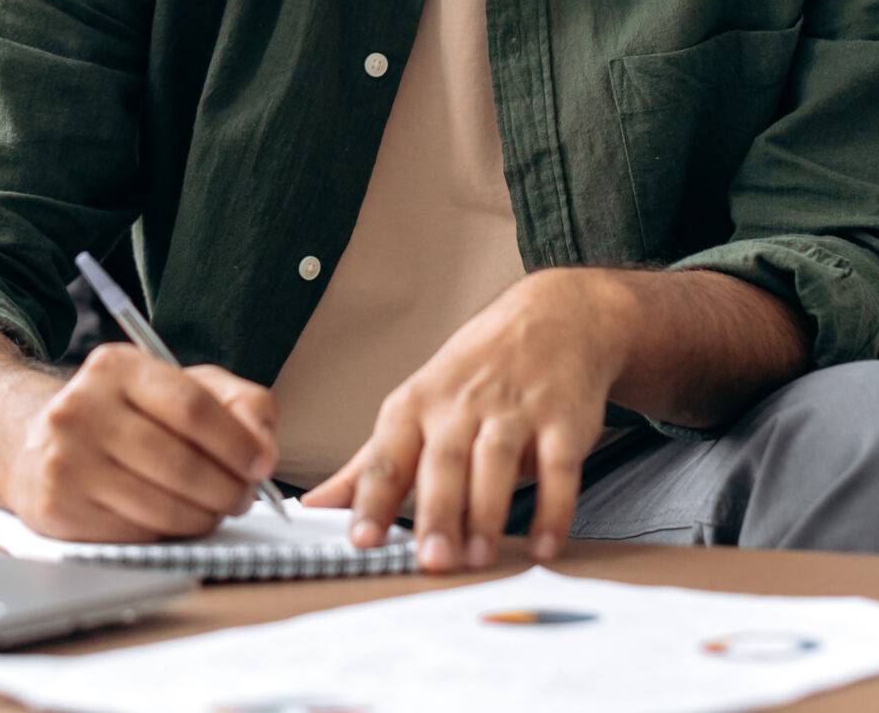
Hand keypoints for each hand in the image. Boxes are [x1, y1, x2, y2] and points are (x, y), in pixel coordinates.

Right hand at [0, 344, 279, 542]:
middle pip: (180, 463)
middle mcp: (82, 408)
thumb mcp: (176, 386)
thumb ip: (236, 403)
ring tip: (213, 510)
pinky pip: (136, 533)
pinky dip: (168, 533)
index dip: (238, 442)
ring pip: (162, 505)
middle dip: (227, 489)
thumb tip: (264, 449)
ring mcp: (65, 461)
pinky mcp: (57, 508)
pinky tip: (172, 520)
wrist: (32, 443)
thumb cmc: (121, 416)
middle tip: (243, 497)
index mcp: (116, 367)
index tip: (263, 464)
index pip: (192, 408)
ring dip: (204, 517)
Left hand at [303, 269, 629, 571]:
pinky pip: (558, 467)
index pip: (387, 456)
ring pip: (496, 462)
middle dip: (436, 512)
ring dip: (488, 513)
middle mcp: (462, 405)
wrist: (554, 317)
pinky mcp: (562, 421)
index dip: (372, 499)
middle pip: (443, 461)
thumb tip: (317, 504)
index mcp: (417, 404)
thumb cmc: (476, 371)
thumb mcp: (415, 405)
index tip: (362, 540)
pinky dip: (553, 508)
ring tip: (479, 557)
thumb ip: (370, 464)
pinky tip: (545, 544)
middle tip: (431, 561)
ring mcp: (515, 410)